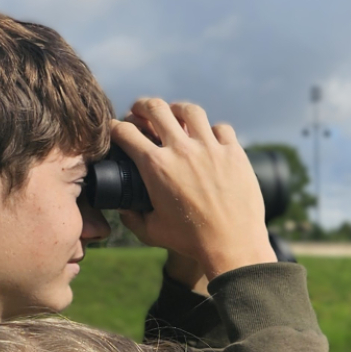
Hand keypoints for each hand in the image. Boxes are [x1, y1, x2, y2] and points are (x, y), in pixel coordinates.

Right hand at [113, 97, 276, 277]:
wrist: (232, 246)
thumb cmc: (190, 241)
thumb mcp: (152, 232)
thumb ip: (132, 218)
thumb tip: (124, 208)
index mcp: (155, 166)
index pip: (125, 131)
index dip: (115, 127)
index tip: (118, 130)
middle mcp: (181, 150)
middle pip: (155, 108)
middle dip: (143, 106)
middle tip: (142, 111)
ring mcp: (210, 148)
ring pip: (190, 111)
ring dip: (178, 110)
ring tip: (176, 115)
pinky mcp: (234, 153)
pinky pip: (222, 129)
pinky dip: (213, 131)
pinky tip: (211, 138)